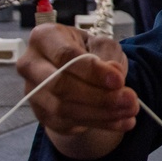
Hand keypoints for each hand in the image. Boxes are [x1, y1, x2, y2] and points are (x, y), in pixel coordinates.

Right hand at [16, 23, 138, 157]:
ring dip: (102, 113)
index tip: (119, 80)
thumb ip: (107, 56)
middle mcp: (31, 64)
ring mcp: (33, 91)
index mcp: (44, 37)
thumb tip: (113, 73)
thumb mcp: (102, 44)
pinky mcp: (42, 114)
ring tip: (130, 110)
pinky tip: (121, 120)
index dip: (92, 71)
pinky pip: (69, 123)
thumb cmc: (89, 52)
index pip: (65, 56)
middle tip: (130, 100)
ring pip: (64, 108)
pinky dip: (100, 123)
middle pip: (60, 85)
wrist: (80, 73)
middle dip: (99, 96)